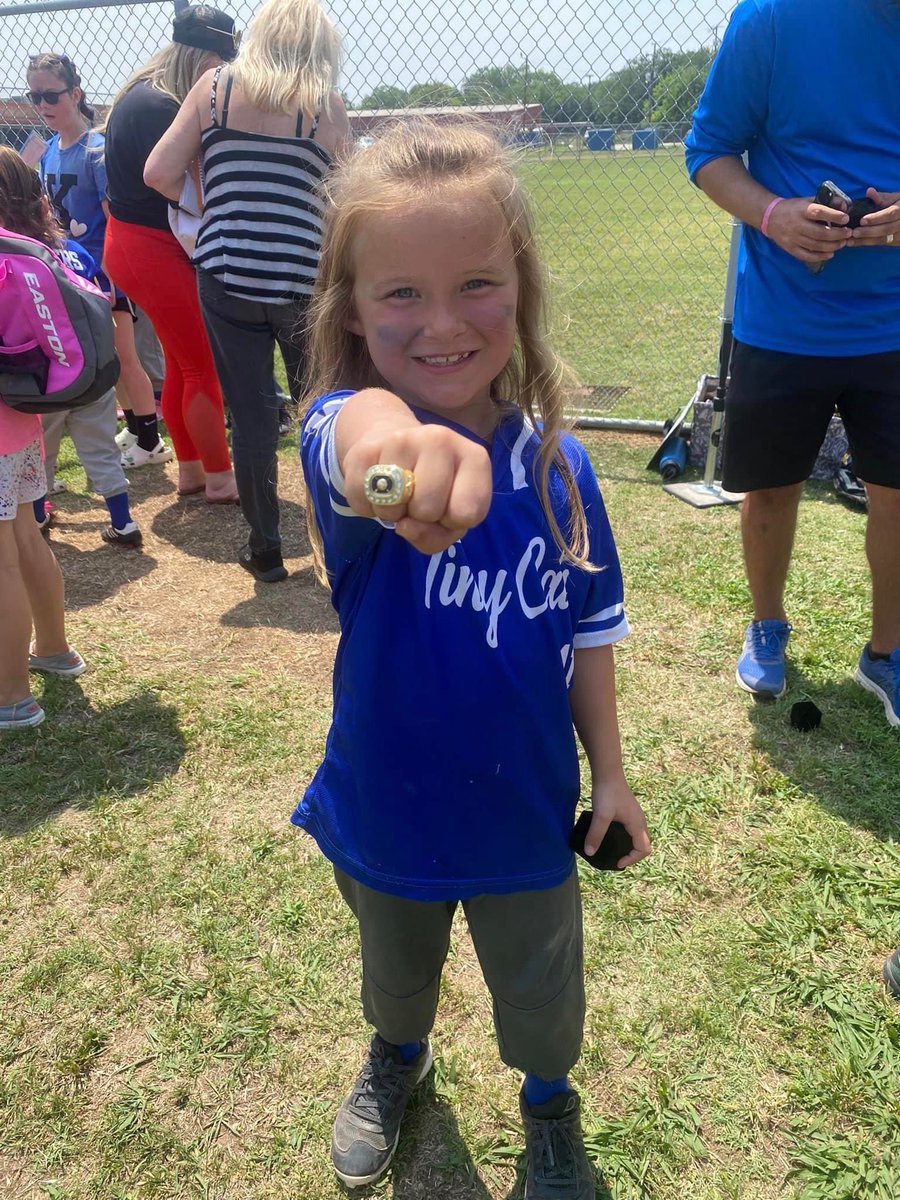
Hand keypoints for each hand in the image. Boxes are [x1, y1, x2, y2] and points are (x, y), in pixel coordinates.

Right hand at [343, 423, 491, 555]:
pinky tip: (379, 490)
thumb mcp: (450, 520)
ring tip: (400, 495)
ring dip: (392, 514)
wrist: (395, 444)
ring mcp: (402, 440)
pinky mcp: (366, 449)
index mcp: (475, 458)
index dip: (452, 522)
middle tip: (418, 501)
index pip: (467, 513)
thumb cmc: (434, 490)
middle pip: (428, 509)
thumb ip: (437, 537)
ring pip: (393, 507)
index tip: (447, 508)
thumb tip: (405, 527)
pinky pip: (362, 501)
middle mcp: (442, 440)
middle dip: (421, 517)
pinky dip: (368, 508)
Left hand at [584, 772, 651, 868]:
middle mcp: (640, 821)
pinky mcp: (628, 810)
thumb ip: (596, 834)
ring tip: (613, 850)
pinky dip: (624, 837)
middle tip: (616, 859)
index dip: (632, 859)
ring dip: (628, 846)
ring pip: (637, 836)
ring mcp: (635, 815)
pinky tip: (609, 835)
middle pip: (643, 844)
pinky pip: (630, 829)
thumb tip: (590, 853)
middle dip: (632, 855)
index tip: (617, 863)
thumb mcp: (601, 815)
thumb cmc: (607, 792)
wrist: (608, 772)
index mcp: (637, 824)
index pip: (643, 849)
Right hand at [764, 196, 851, 263]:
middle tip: (848, 233)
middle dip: (837, 234)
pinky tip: (830, 254)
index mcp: (802, 210)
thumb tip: (844, 205)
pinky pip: (806, 255)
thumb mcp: (808, 200)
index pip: (819, 213)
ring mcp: (793, 238)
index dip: (834, 216)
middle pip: (819, 233)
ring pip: (815, 245)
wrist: (770, 218)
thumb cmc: (793, 208)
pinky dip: (820, 256)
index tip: (846, 219)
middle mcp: (797, 225)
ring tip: (842, 243)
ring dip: (832, 246)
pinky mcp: (790, 248)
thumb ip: (826, 202)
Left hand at [850, 188, 899, 245]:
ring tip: (850, 241)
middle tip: (854, 233)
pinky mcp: (896, 242)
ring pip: (883, 239)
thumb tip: (869, 191)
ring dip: (865, 241)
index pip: (890, 214)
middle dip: (869, 232)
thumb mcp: (897, 198)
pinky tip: (856, 243)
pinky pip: (882, 244)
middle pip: (886, 229)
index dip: (876, 218)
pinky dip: (868, 243)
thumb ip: (883, 197)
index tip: (862, 220)